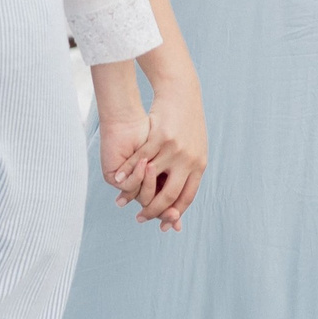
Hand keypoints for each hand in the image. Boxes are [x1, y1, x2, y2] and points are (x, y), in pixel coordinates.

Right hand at [108, 91, 206, 230]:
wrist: (182, 93)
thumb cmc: (186, 120)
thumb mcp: (195, 145)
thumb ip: (190, 167)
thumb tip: (183, 189)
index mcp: (199, 165)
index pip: (187, 197)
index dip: (173, 213)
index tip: (163, 225)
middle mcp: (188, 160)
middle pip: (169, 195)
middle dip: (153, 211)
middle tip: (141, 219)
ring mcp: (173, 150)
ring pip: (151, 180)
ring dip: (135, 193)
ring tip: (124, 202)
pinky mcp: (158, 138)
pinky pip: (140, 161)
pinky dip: (127, 172)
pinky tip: (118, 180)